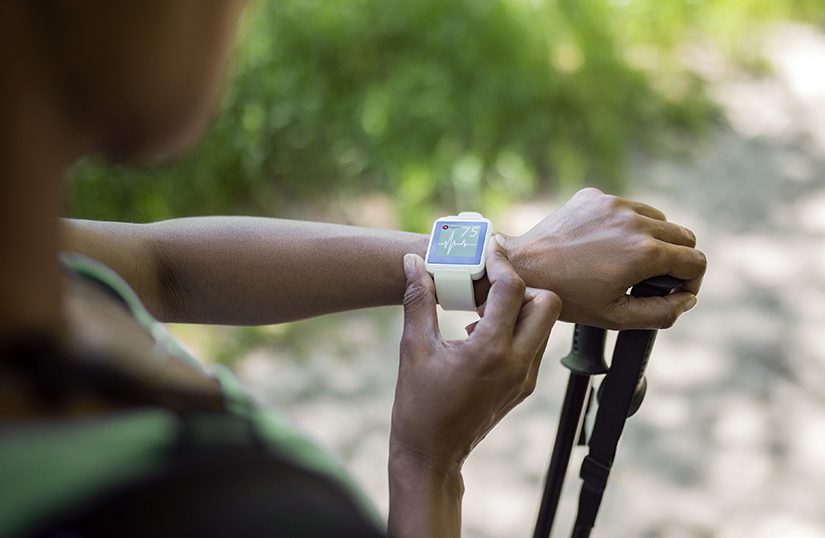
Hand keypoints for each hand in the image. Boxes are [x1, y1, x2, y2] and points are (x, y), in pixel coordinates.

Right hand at [390, 236, 561, 474]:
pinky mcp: (523, 387)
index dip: (499, 262)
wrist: (432, 455)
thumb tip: (414, 263)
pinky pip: (534, 344)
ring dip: (520, 307)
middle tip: (489, 284)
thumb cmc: (418, 404)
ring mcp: (524, 378)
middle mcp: (517, 363)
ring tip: (481, 308)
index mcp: (490, 351)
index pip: (512, 290)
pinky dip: (516, 329)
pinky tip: (481, 334)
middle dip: (521, 285)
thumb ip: (418, 300)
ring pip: (544, 325)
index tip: (486, 248)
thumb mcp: (414, 348)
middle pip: (547, 303)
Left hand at [505, 188, 705, 329]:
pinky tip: (602, 245)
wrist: (523, 268)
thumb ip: (662, 313)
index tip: (675, 292)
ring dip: (653, 240)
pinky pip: (626, 207)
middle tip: (655, 280)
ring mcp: (613, 203)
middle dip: (677, 260)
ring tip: (628, 263)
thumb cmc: (568, 297)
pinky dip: (625, 225)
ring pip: (657, 219)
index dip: (692, 281)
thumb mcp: (616, 316)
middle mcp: (634, 220)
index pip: (696, 260)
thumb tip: (687, 300)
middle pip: (684, 236)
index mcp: (644, 252)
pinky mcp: (594, 195)